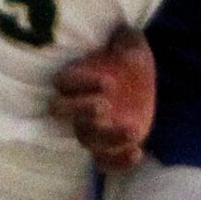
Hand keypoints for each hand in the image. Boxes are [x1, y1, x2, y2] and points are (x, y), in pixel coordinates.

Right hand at [51, 25, 154, 171]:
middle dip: (80, 110)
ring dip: (106, 138)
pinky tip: (138, 153)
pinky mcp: (107, 145)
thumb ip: (127, 40)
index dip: (81, 84)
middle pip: (61, 113)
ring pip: (84, 139)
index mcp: (75, 80)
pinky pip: (103, 162)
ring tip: (133, 129)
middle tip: (105, 106)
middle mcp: (76, 106)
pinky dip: (117, 164)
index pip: (63, 83)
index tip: (109, 82)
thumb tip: (126, 36)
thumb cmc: (129, 59)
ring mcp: (90, 128)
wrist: (139, 82)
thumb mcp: (131, 45)